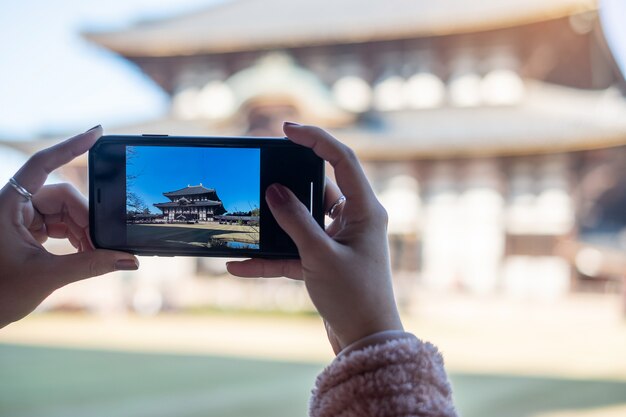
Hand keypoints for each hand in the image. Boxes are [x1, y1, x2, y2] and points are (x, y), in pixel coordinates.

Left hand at [0, 126, 138, 328]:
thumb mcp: (47, 277)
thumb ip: (91, 266)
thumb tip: (128, 260)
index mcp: (6, 205)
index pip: (41, 164)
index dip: (70, 146)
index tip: (97, 133)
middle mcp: (12, 205)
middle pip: (62, 195)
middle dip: (86, 218)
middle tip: (103, 243)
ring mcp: (19, 218)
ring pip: (64, 211)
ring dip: (83, 231)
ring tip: (94, 254)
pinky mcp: (26, 231)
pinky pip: (59, 224)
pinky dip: (75, 237)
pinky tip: (85, 253)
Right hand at [227, 123, 402, 352]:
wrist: (366, 341)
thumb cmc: (355, 297)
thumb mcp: (321, 256)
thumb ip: (296, 221)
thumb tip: (274, 190)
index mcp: (365, 210)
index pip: (341, 159)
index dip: (315, 138)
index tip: (286, 129)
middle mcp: (354, 220)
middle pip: (318, 187)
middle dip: (288, 182)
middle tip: (262, 170)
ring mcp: (339, 240)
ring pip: (302, 220)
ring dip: (275, 225)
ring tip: (247, 221)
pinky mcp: (326, 259)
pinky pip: (295, 251)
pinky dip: (271, 257)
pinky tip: (239, 265)